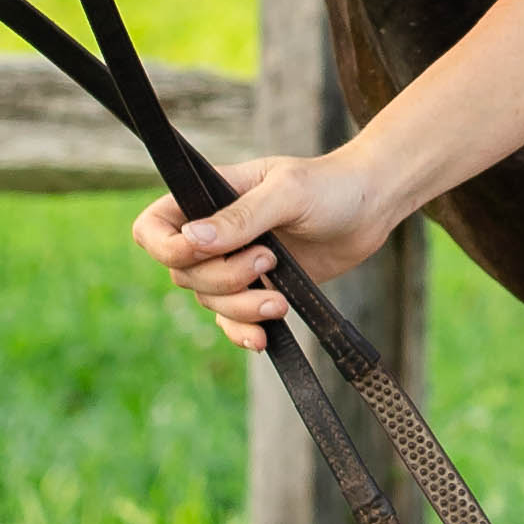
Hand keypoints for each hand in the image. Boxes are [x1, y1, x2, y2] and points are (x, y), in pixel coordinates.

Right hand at [131, 144, 398, 351]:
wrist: (370, 209)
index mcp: (207, 197)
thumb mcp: (287, 193)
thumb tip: (193, 239)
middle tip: (270, 259)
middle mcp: (213, 232)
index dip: (167, 248)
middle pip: (182, 273)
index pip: (153, 228)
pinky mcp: (258, 289)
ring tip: (280, 301)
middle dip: (223, 278)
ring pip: (209, 301)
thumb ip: (241, 216)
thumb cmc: (328, 186)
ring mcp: (234, 263)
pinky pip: (231, 321)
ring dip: (241, 308)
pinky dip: (243, 331)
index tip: (205, 250)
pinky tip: (263, 338)